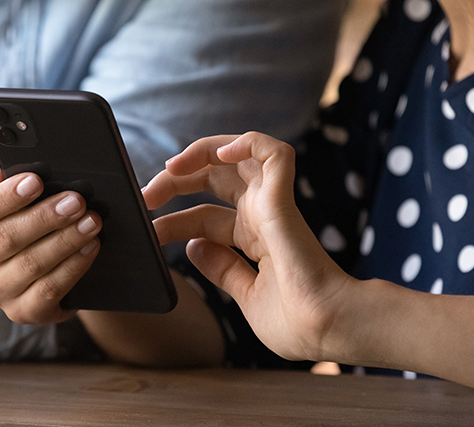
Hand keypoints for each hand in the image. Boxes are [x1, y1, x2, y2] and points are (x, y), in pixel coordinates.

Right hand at [0, 163, 102, 323]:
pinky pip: (49, 290)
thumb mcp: (17, 199)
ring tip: (91, 222)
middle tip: (77, 201)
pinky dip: (73, 267)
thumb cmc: (28, 222)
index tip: (36, 181)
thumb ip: (9, 180)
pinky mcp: (22, 312)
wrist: (45, 269)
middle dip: (46, 217)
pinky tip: (90, 248)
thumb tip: (3, 166)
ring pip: (30, 265)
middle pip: (7, 238)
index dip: (5, 196)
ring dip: (65, 241)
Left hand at [142, 132, 354, 361]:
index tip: (148, 230)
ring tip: (171, 167)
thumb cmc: (297, 323)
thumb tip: (194, 247)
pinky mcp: (283, 200)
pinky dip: (249, 142)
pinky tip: (220, 152)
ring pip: (240, 153)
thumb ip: (222, 269)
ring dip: (202, 151)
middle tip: (146, 195)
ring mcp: (273, 205)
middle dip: (176, 181)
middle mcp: (262, 215)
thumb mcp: (245, 294)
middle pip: (214, 178)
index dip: (173, 220)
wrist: (327, 331)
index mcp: (254, 237)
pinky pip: (274, 153)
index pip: (204, 215)